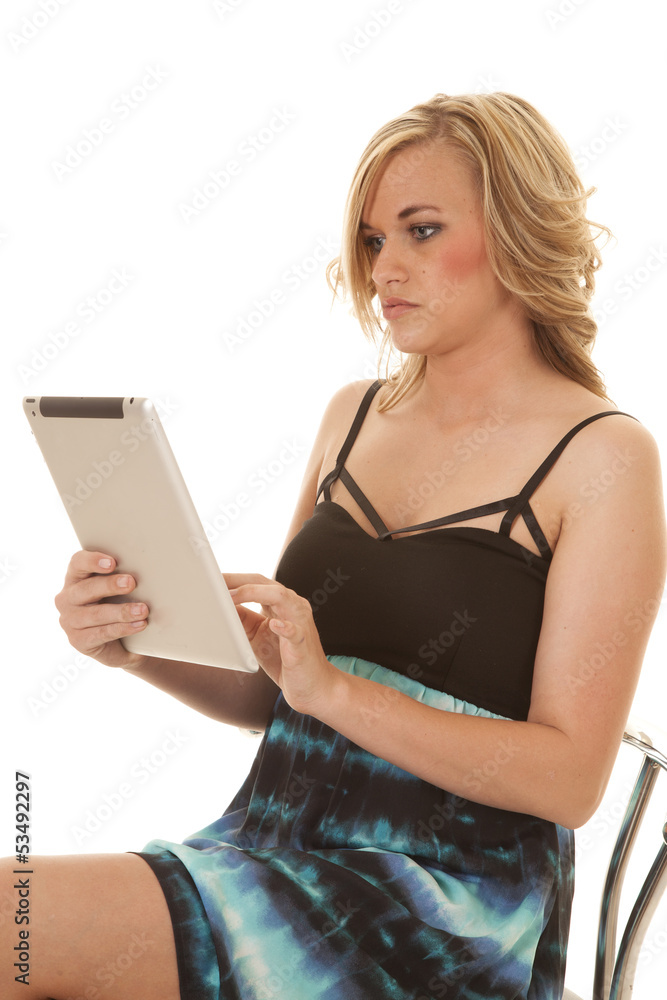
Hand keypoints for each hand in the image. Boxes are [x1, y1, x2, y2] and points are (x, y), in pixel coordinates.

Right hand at [55, 550, 149, 669]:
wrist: (121, 643)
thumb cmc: (118, 605)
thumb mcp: (117, 589)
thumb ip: (121, 576)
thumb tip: (145, 568)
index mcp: (75, 578)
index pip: (77, 563)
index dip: (92, 561)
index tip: (112, 562)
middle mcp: (67, 598)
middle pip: (87, 588)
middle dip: (110, 585)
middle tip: (131, 583)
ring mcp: (70, 621)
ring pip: (96, 614)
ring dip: (122, 611)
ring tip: (142, 610)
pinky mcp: (78, 641)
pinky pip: (102, 633)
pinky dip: (123, 628)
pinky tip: (139, 624)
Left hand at [224, 573, 338, 715]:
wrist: (313, 687)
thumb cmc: (286, 661)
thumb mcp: (257, 637)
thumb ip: (243, 620)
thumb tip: (222, 606)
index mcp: (282, 604)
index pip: (257, 583)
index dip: (234, 579)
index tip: (213, 579)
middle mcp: (293, 607)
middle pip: (266, 584)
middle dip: (239, 581)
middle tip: (216, 582)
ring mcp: (300, 623)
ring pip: (281, 597)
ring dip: (254, 593)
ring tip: (232, 596)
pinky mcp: (302, 644)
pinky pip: (295, 632)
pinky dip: (285, 627)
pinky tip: (274, 624)